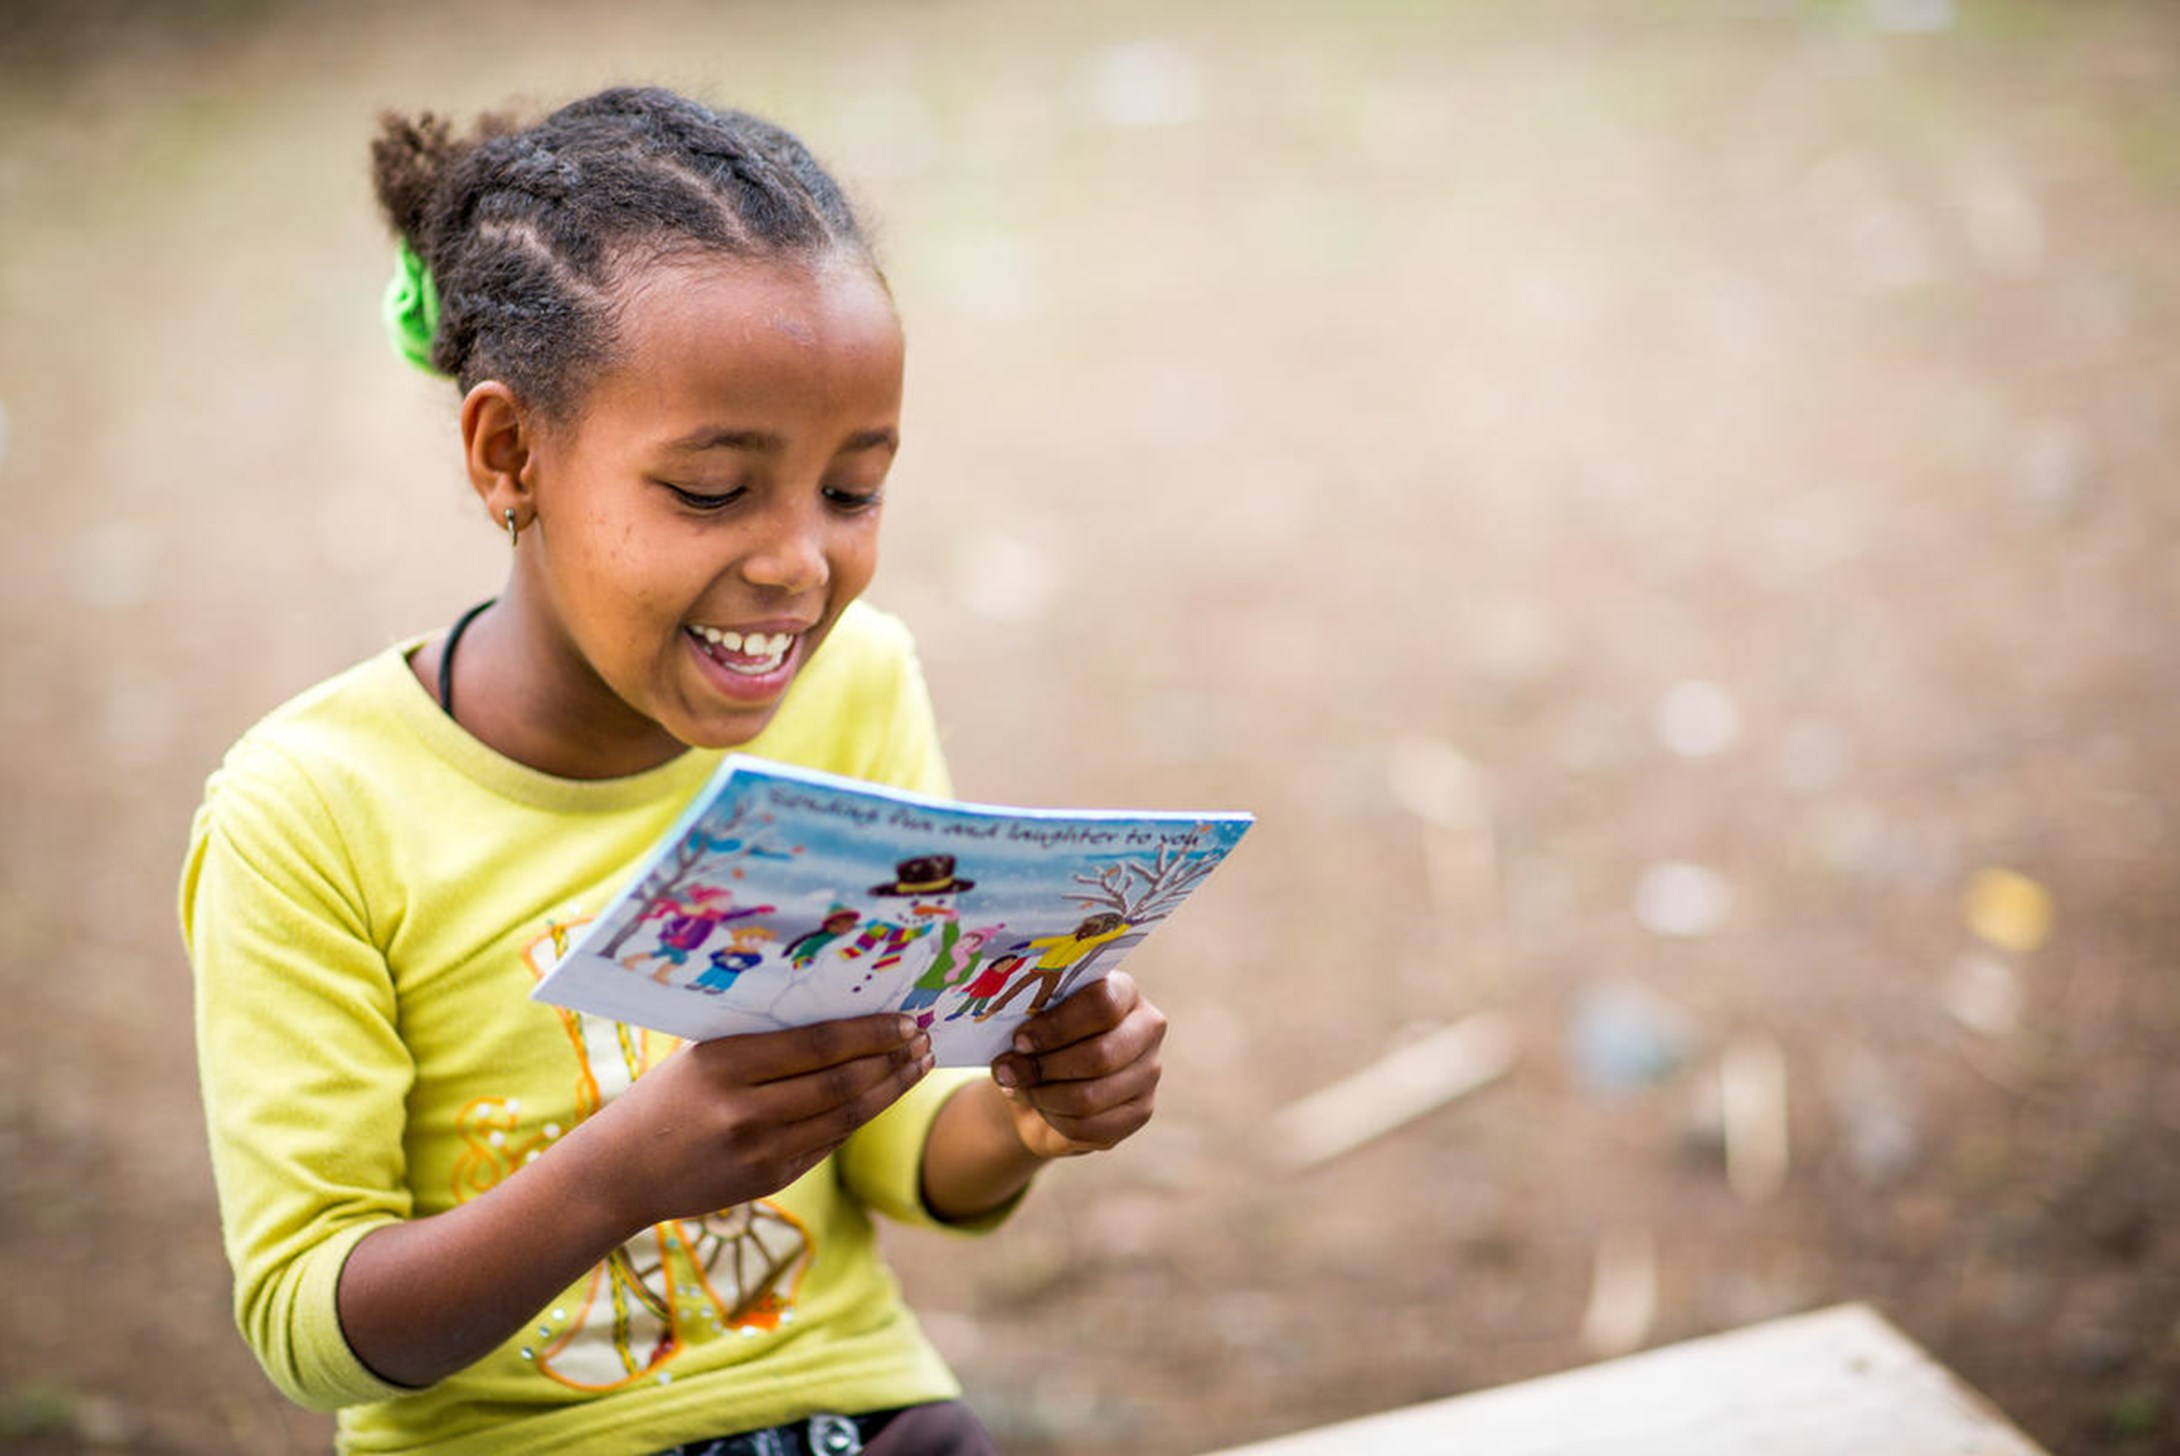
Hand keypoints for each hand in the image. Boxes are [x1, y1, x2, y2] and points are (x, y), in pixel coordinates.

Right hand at [578, 1013, 931, 1228]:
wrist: (622, 1173)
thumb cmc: (665, 1097)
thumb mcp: (702, 1054)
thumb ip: (761, 1038)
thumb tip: (838, 1009)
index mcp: (724, 1065)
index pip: (818, 1045)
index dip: (870, 1032)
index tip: (905, 1018)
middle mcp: (744, 1112)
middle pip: (842, 1082)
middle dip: (892, 1060)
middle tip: (924, 1040)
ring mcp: (760, 1153)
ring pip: (846, 1117)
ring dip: (890, 1091)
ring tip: (916, 1066)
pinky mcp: (771, 1181)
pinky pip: (829, 1143)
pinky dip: (859, 1116)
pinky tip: (880, 1095)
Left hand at [989, 972, 1165, 1159]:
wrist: (1049, 1078)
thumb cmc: (1040, 1037)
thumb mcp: (1033, 1019)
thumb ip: (1029, 1020)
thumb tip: (1016, 1046)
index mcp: (1123, 991)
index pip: (1102, 1003)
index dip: (1057, 1026)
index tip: (1019, 1040)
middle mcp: (1146, 1029)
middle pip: (1099, 1055)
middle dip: (1044, 1068)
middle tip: (1007, 1070)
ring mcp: (1148, 1072)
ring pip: (1091, 1097)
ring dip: (1044, 1097)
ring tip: (1020, 1088)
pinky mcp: (1139, 1111)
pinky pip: (1092, 1127)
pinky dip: (1056, 1120)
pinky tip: (1041, 1108)